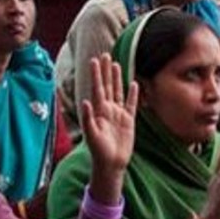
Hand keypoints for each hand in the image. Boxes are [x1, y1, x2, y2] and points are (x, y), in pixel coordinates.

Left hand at [82, 54, 138, 203]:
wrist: (111, 164)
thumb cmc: (99, 151)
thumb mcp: (92, 135)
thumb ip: (88, 118)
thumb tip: (86, 102)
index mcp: (98, 111)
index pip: (97, 88)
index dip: (96, 74)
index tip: (95, 60)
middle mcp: (107, 109)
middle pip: (107, 85)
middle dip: (105, 71)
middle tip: (105, 55)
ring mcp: (118, 114)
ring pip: (118, 91)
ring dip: (117, 78)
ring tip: (116, 64)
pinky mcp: (128, 121)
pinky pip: (131, 104)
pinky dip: (133, 94)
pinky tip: (134, 84)